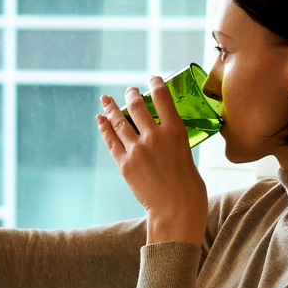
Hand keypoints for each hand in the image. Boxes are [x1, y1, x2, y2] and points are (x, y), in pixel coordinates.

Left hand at [97, 77, 210, 245]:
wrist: (176, 209)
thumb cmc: (188, 185)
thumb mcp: (186, 153)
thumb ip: (172, 140)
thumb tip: (160, 132)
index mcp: (176, 131)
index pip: (163, 97)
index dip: (155, 84)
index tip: (152, 78)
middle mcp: (155, 136)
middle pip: (137, 106)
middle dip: (131, 94)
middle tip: (129, 90)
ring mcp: (137, 149)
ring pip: (120, 121)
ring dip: (112, 108)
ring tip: (107, 99)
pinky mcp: (124, 164)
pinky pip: (111, 140)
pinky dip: (104, 127)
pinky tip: (100, 119)